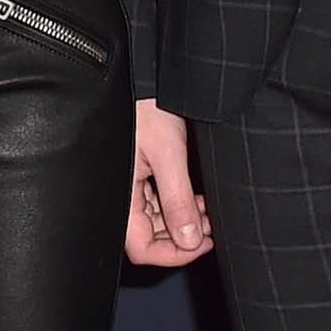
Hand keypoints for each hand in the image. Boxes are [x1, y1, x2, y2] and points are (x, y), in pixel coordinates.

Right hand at [127, 100, 210, 265]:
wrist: (140, 76)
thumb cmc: (145, 106)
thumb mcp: (168, 153)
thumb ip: (178, 200)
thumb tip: (190, 240)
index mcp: (120, 195)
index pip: (143, 248)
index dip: (175, 254)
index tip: (202, 244)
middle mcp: (121, 194)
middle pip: (149, 237)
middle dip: (182, 236)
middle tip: (210, 225)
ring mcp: (128, 184)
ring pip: (154, 220)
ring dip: (182, 218)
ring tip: (206, 208)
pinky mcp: (135, 172)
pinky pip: (154, 201)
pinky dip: (175, 202)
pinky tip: (193, 194)